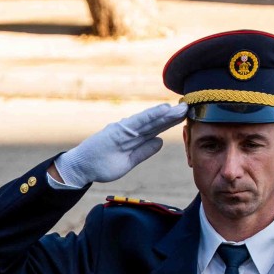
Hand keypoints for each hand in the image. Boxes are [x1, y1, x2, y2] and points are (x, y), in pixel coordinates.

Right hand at [50, 102, 186, 188]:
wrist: (83, 167)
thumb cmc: (103, 165)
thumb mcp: (129, 161)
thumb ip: (144, 151)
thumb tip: (159, 142)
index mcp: (135, 138)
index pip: (156, 128)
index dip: (171, 122)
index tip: (187, 116)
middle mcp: (131, 131)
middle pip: (156, 122)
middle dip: (173, 115)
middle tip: (190, 106)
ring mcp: (125, 129)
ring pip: (150, 120)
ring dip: (165, 113)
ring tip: (181, 107)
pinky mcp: (118, 131)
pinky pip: (138, 122)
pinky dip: (151, 115)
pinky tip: (163, 110)